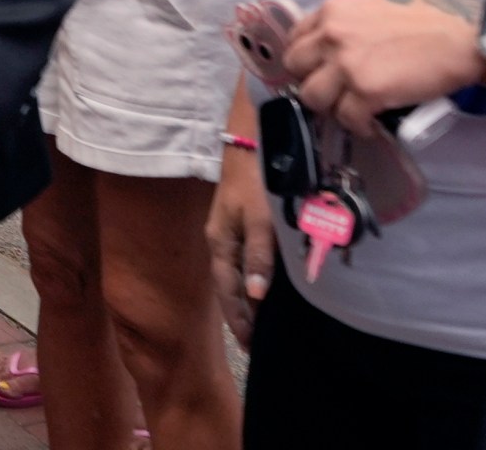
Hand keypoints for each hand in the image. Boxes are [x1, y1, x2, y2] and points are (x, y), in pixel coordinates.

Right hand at [206, 137, 273, 347]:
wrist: (250, 139)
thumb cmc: (255, 179)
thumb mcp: (259, 218)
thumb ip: (259, 255)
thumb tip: (256, 296)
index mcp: (220, 244)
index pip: (228, 291)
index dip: (239, 318)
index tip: (251, 346)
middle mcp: (220, 241)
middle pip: (229, 286)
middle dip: (241, 314)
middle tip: (257, 342)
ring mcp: (228, 231)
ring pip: (236, 273)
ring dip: (247, 298)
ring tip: (262, 322)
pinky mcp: (240, 221)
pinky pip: (244, 260)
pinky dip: (252, 278)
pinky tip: (264, 284)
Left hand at [285, 0, 484, 134]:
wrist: (466, 35)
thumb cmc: (429, 21)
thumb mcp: (373, 9)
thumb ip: (348, 26)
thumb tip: (334, 50)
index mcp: (332, 11)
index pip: (294, 39)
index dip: (306, 60)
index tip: (319, 71)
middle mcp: (331, 34)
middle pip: (295, 68)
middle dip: (312, 82)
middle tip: (335, 92)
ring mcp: (346, 63)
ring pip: (312, 97)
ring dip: (331, 107)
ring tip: (353, 109)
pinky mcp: (366, 91)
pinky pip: (346, 118)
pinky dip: (358, 126)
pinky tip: (372, 124)